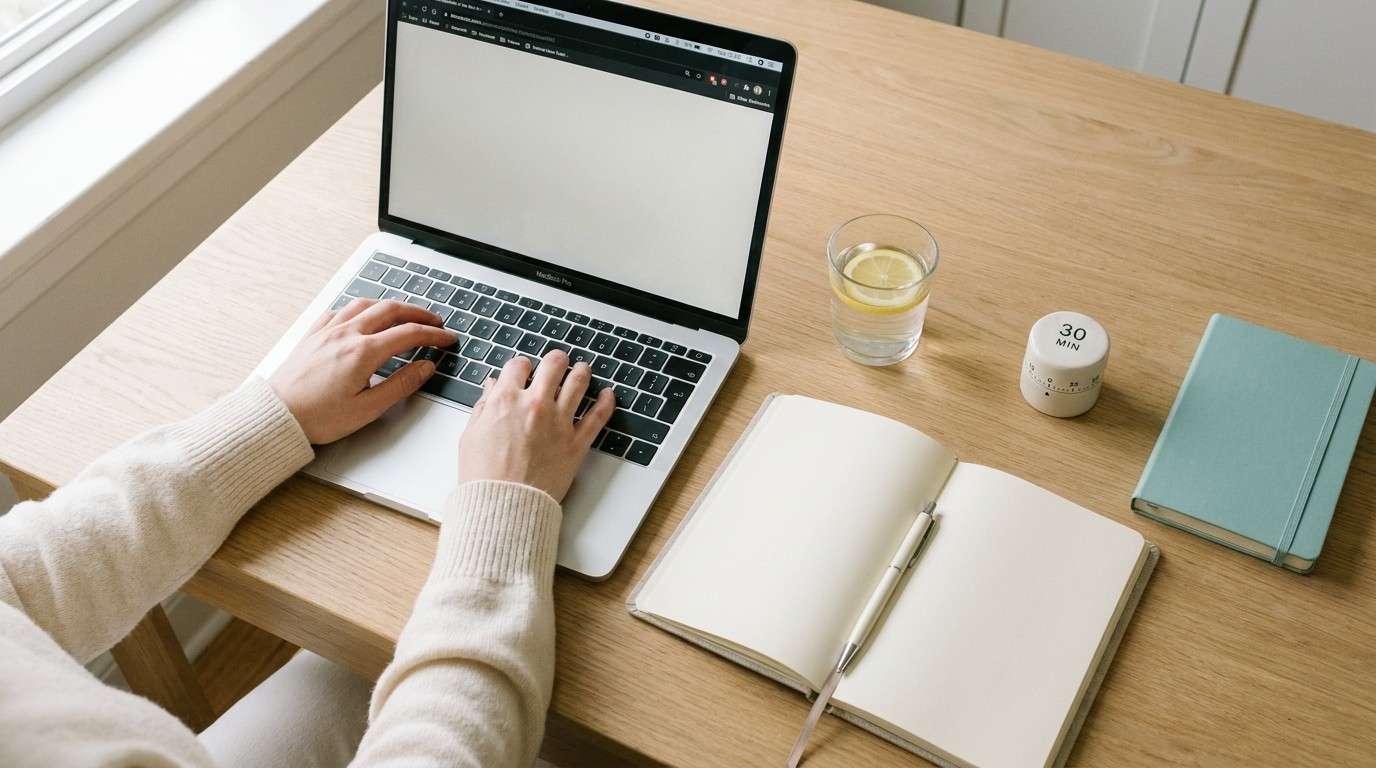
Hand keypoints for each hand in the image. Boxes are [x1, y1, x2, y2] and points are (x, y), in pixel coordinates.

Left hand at [268, 299, 456, 443]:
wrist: (277, 415)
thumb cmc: (318, 417)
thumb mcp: (368, 409)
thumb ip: (401, 385)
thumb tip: (425, 368)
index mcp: (363, 353)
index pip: (409, 334)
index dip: (433, 335)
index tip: (447, 339)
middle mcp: (346, 334)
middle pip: (390, 310)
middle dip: (417, 313)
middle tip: (434, 322)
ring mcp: (327, 331)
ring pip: (365, 304)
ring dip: (390, 305)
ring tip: (404, 313)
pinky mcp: (313, 334)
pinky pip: (340, 310)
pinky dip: (360, 308)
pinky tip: (363, 315)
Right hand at [458, 349, 614, 501]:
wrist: (504, 505)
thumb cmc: (484, 477)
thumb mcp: (471, 436)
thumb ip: (484, 407)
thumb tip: (492, 387)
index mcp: (506, 401)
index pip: (518, 365)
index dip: (521, 366)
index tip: (523, 371)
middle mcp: (535, 405)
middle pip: (553, 365)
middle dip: (555, 360)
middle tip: (558, 362)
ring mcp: (559, 423)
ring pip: (578, 383)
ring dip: (581, 371)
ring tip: (582, 369)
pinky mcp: (576, 443)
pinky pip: (598, 416)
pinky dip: (606, 402)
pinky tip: (607, 395)